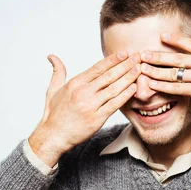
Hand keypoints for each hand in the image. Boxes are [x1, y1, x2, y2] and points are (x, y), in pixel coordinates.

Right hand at [28, 51, 140, 165]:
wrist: (54, 136)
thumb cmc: (54, 114)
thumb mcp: (52, 90)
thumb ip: (58, 72)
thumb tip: (52, 56)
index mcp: (75, 84)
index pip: (97, 68)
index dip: (112, 60)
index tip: (124, 53)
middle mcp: (83, 93)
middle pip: (108, 76)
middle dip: (124, 65)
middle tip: (137, 57)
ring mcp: (91, 106)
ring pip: (114, 88)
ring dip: (128, 78)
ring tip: (139, 69)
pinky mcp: (97, 118)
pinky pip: (114, 104)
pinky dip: (125, 95)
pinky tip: (134, 88)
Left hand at [139, 29, 190, 119]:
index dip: (176, 40)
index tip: (162, 36)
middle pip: (178, 58)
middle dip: (159, 55)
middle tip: (143, 53)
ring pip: (175, 73)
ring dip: (156, 71)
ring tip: (142, 69)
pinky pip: (177, 88)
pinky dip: (163, 86)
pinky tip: (152, 85)